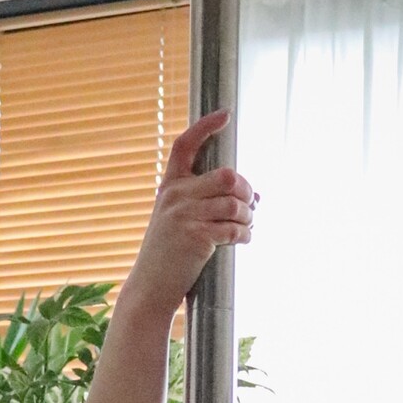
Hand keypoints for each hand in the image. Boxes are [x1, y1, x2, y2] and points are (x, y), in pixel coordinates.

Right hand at [122, 109, 255, 319]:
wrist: (150, 288)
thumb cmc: (169, 255)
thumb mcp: (177, 220)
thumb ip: (204, 203)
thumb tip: (252, 195)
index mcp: (169, 187)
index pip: (185, 145)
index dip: (205, 126)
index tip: (225, 114)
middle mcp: (175, 196)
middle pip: (227, 176)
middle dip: (246, 190)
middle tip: (252, 205)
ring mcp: (184, 216)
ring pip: (234, 203)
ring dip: (248, 216)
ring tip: (248, 226)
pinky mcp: (196, 237)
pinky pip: (233, 228)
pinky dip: (244, 234)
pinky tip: (243, 240)